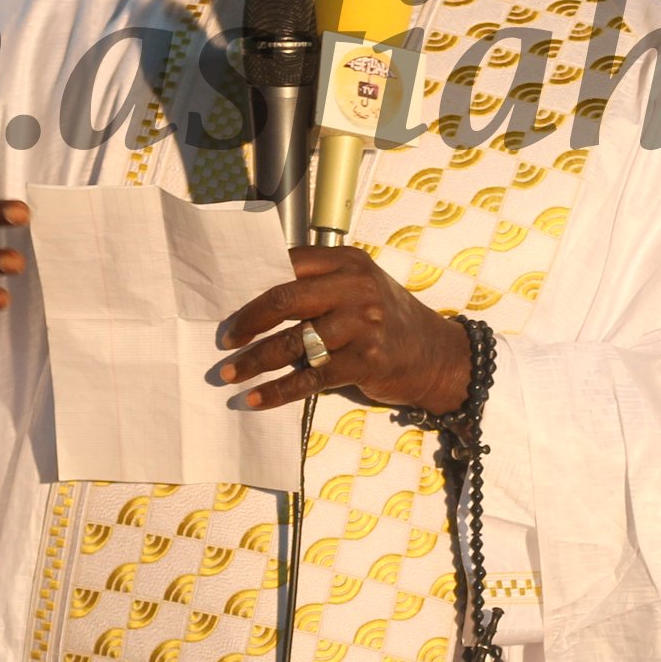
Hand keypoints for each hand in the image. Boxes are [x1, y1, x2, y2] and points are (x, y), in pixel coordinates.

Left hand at [215, 246, 470, 414]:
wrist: (436, 356)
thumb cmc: (387, 320)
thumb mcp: (360, 288)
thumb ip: (319, 284)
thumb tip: (254, 299)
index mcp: (348, 262)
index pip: (287, 264)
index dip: (252, 284)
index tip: (227, 303)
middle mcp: (355, 288)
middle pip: (284, 300)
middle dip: (247, 322)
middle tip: (223, 340)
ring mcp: (362, 325)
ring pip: (292, 343)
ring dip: (254, 362)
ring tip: (230, 374)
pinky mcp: (365, 361)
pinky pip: (309, 377)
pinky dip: (278, 391)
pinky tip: (255, 399)